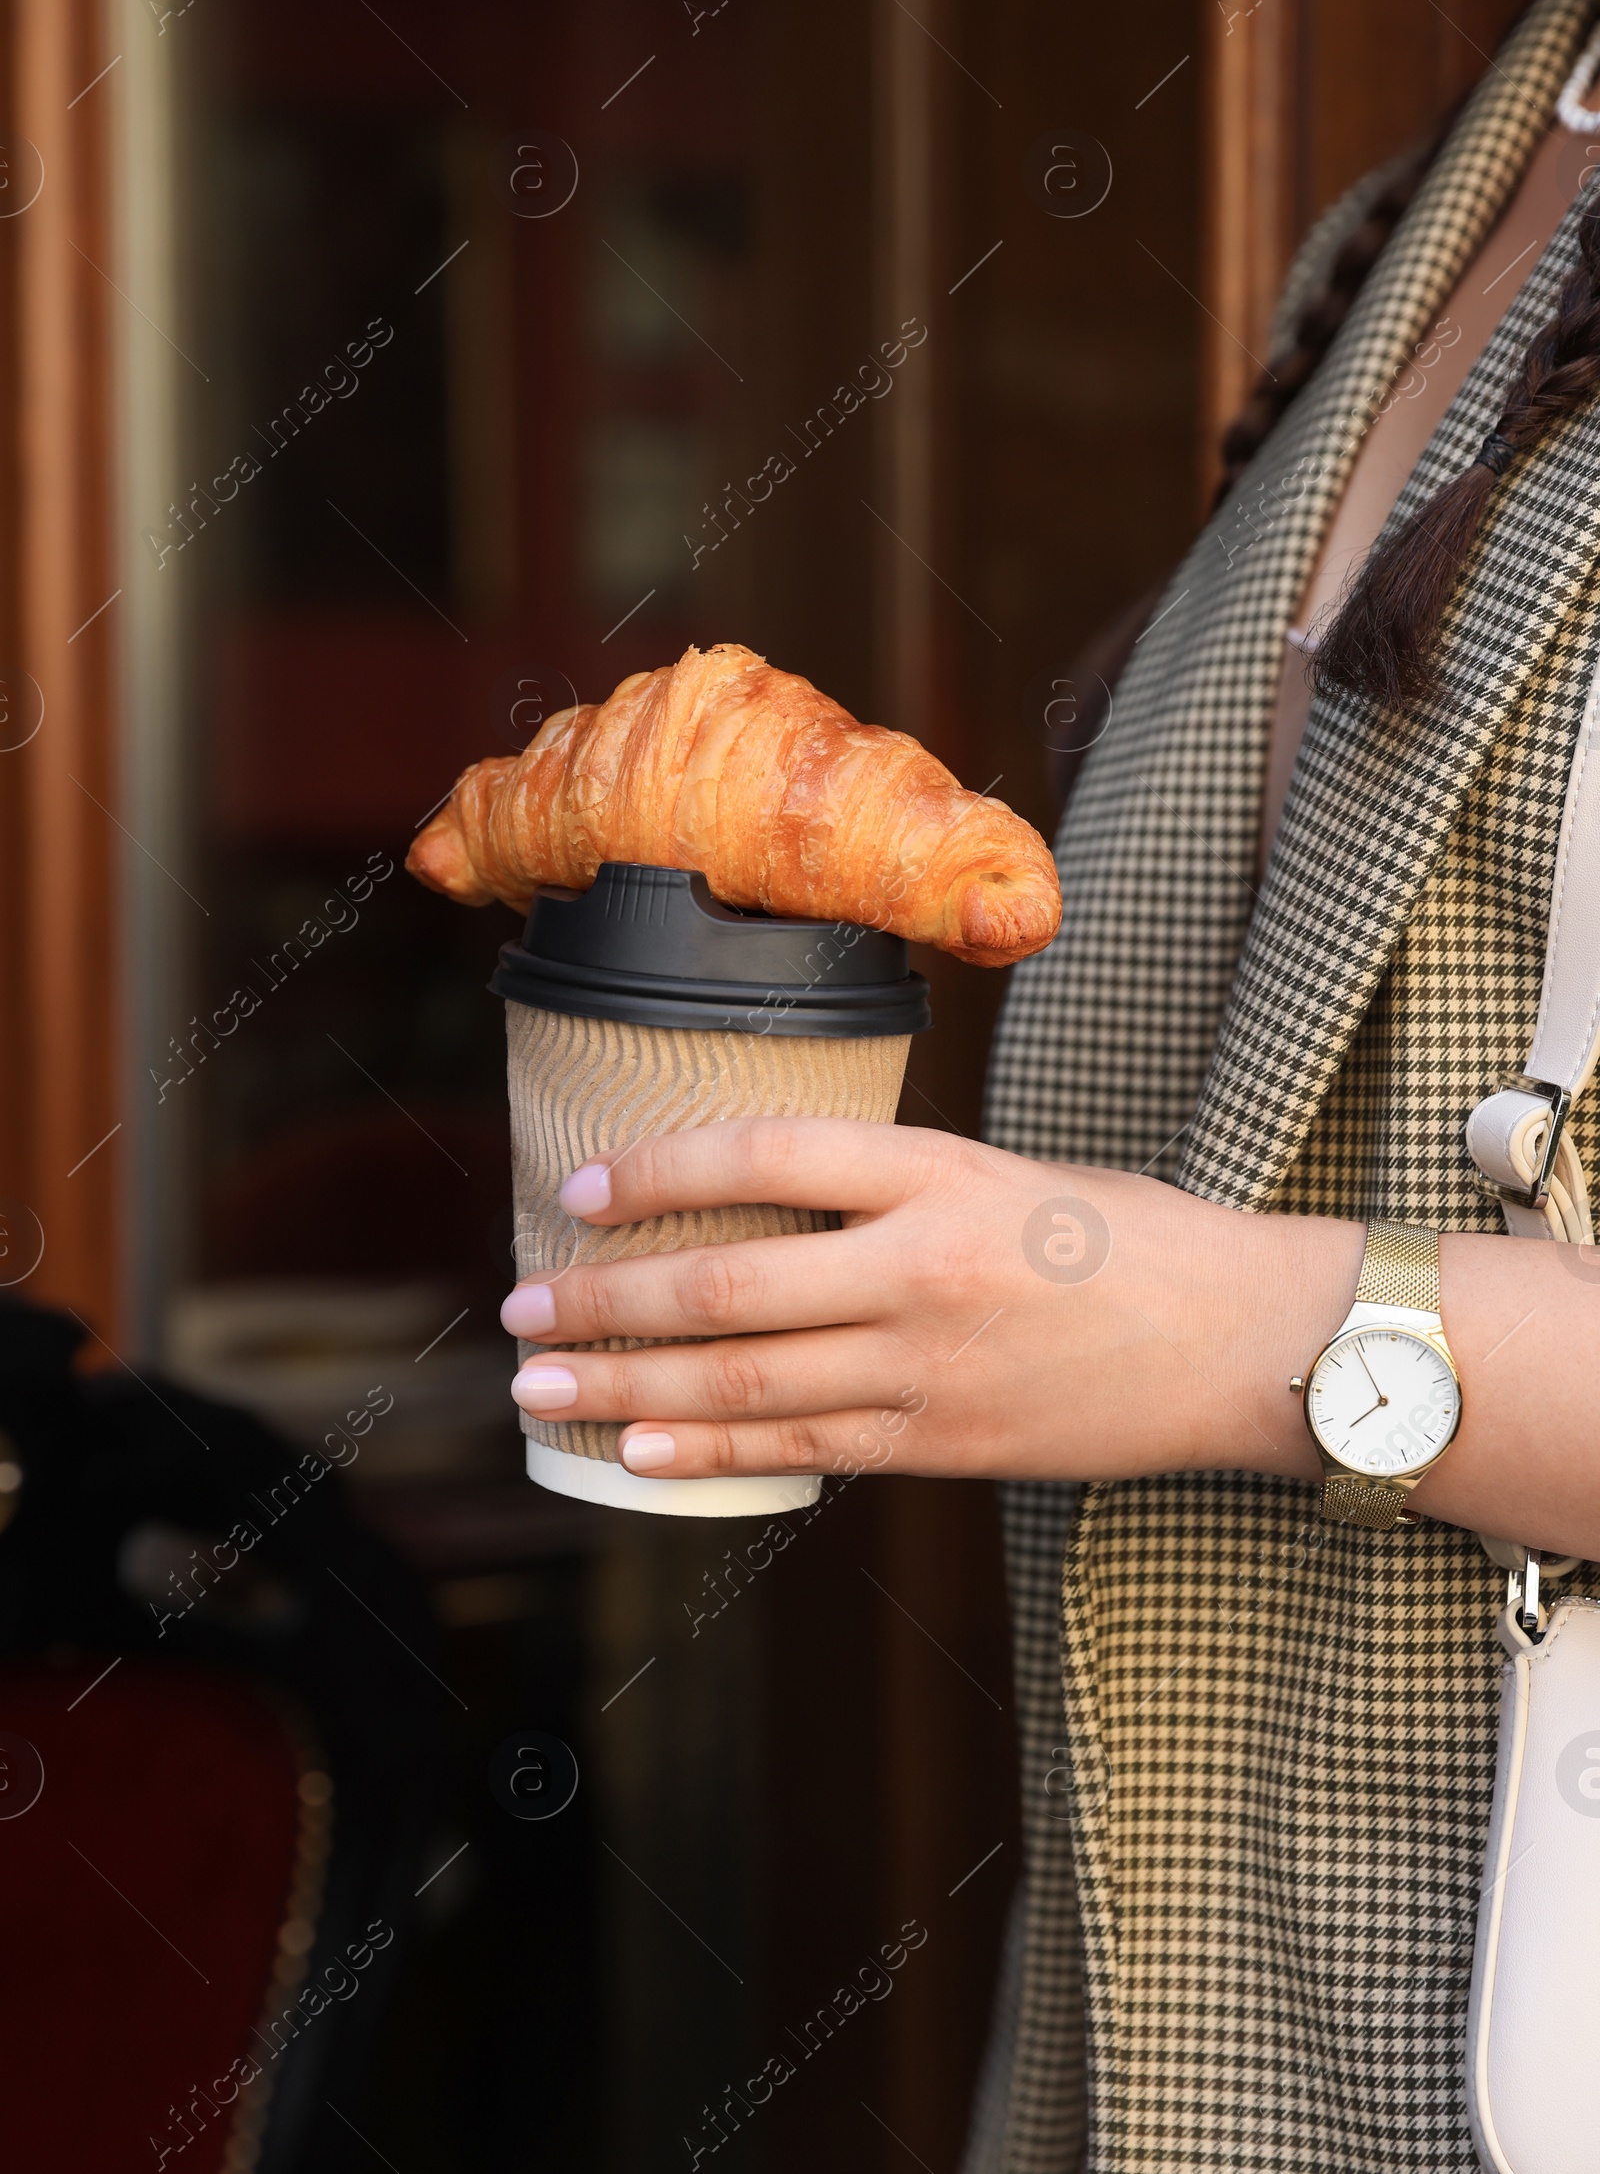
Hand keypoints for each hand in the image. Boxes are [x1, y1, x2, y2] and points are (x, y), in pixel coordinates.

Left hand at [500, 1120, 1353, 1483]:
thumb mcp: (1008, 1173)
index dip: (660, 1171)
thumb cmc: (1129, 1241)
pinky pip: (804, 1450)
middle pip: (729, 1279)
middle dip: (605, 1301)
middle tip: (518, 1314)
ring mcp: (932, 1363)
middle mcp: (923, 1262)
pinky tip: (640, 1452)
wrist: (1248, 1342)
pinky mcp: (947, 1442)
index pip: (768, 1150)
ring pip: (747, 1378)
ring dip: (629, 1386)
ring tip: (541, 1392)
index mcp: (941, 1169)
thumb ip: (894, 1187)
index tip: (581, 1190)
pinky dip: (712, 1453)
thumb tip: (769, 1205)